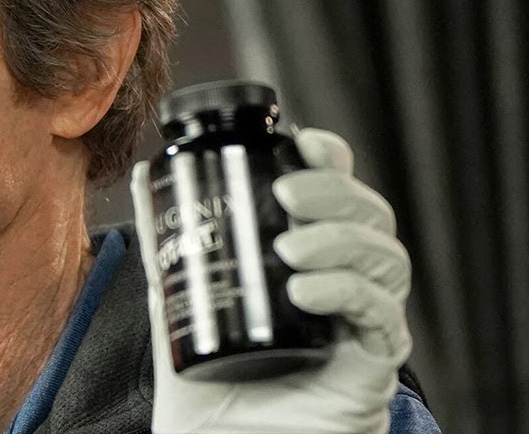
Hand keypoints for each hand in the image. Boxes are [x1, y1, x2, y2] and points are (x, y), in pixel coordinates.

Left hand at [130, 128, 411, 433]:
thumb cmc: (208, 388)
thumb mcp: (178, 305)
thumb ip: (166, 246)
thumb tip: (142, 178)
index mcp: (309, 260)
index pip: (336, 196)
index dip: (329, 161)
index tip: (300, 140)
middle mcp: (345, 284)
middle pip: (369, 217)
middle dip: (335, 193)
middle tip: (287, 194)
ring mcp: (363, 324)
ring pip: (386, 260)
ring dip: (341, 240)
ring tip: (290, 248)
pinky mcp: (373, 367)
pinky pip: (382, 320)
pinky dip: (348, 293)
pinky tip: (307, 291)